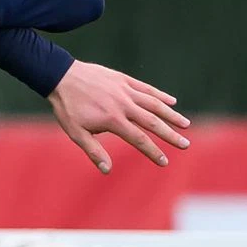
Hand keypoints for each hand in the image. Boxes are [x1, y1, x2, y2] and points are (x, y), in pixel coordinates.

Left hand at [46, 60, 191, 172]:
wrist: (60, 76)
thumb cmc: (67, 108)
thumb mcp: (76, 132)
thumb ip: (94, 151)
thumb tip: (107, 170)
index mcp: (113, 120)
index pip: (139, 139)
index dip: (153, 152)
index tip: (164, 161)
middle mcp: (123, 105)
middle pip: (153, 122)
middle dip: (170, 135)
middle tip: (185, 144)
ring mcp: (125, 90)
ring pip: (154, 104)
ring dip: (171, 115)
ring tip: (185, 124)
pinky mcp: (123, 79)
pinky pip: (146, 88)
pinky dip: (160, 95)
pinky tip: (172, 101)